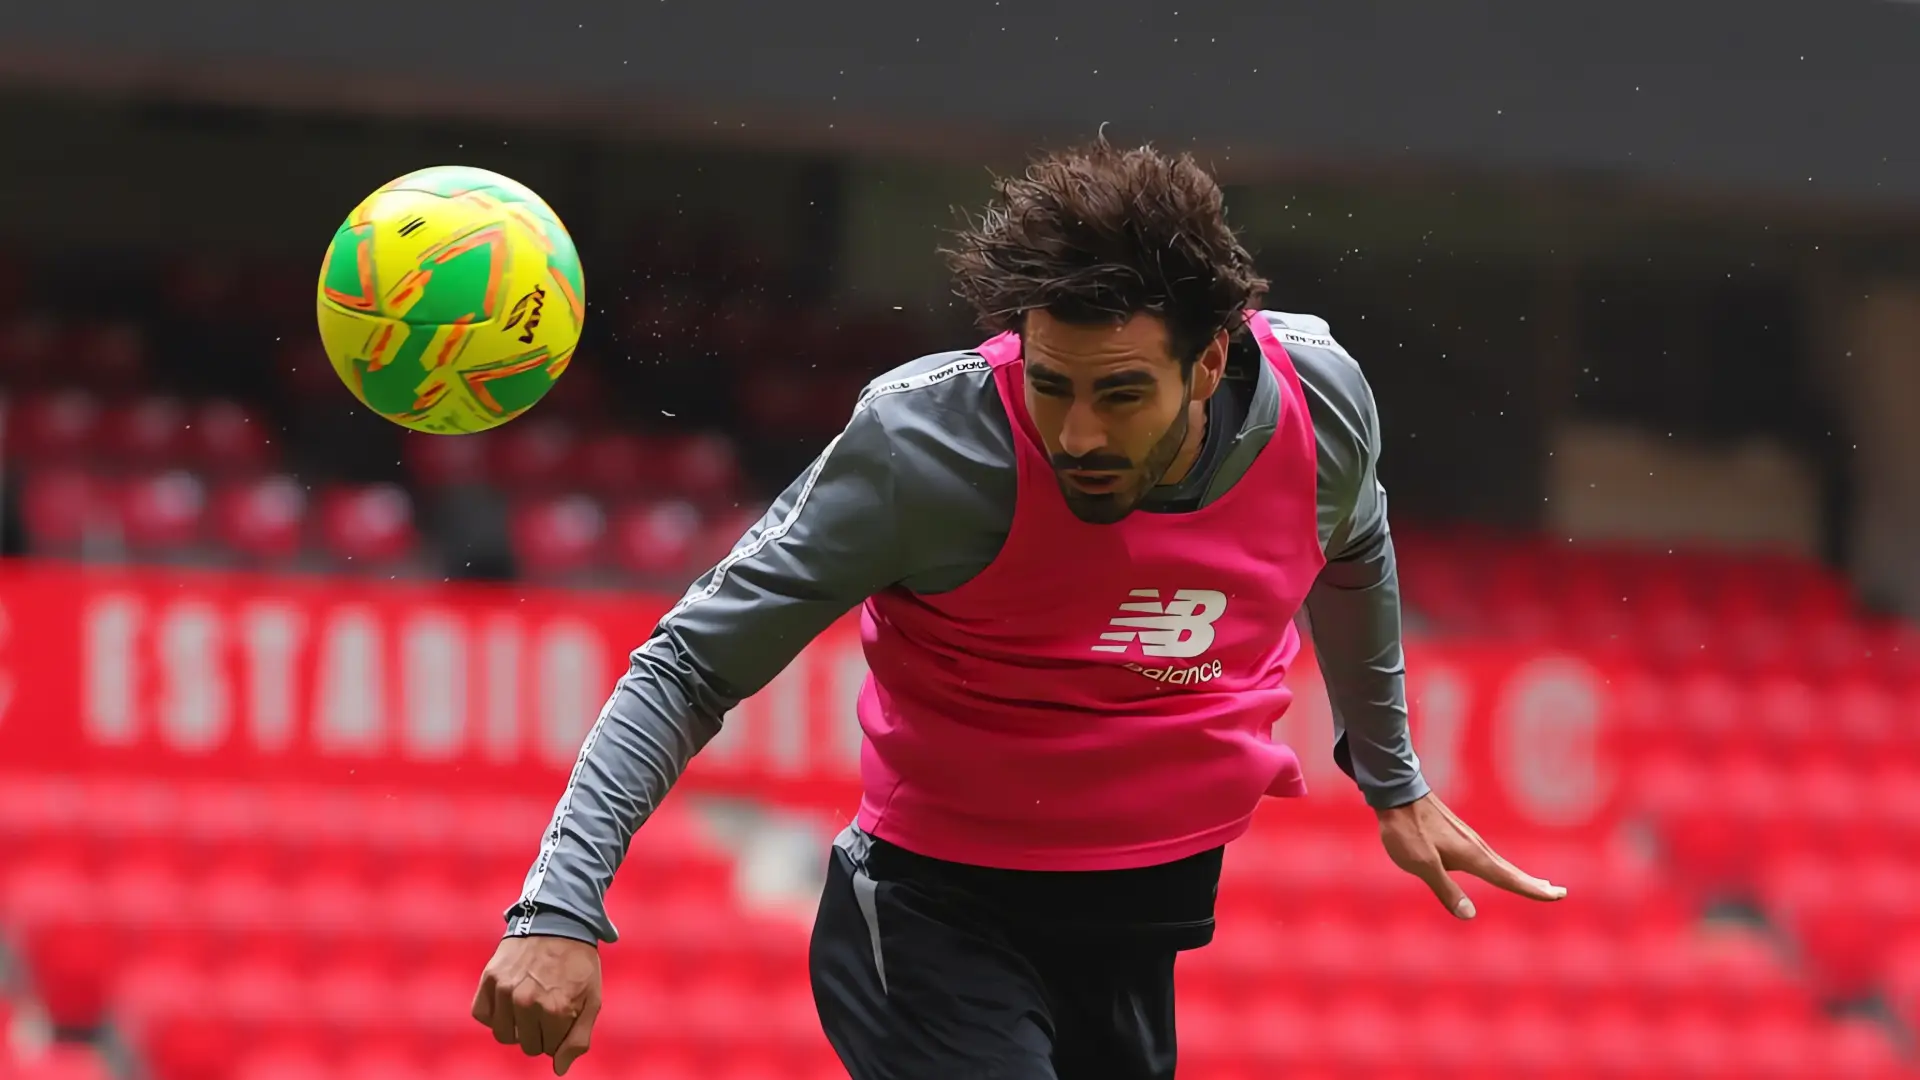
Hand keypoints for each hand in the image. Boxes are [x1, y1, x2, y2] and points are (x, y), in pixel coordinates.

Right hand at [471, 934, 602, 1074]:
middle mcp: (527, 1002)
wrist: (558, 921)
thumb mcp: (592, 999)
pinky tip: (508, 999)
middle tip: (547, 1006)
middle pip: (527, 1046)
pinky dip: (493, 1013)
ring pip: (503, 1035)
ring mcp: (505, 990)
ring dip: (516, 1026)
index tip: (564, 1011)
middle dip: (539, 1032)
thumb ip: (578, 1038)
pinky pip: (482, 1015)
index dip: (558, 1033)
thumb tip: (558, 1069)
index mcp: (556, 1010)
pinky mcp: (489, 978)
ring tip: (528, 1003)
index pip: (550, 1049)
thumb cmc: (578, 963)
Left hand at [1376, 792, 1566, 918]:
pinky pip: (1488, 856)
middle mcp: (1476, 846)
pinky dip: (1503, 866)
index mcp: (1472, 856)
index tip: (1557, 896)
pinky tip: (1498, 868)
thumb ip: (1446, 890)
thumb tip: (1469, 915)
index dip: (1532, 890)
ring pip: (1500, 862)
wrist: (1397, 793)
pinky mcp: (1458, 834)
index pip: (1508, 879)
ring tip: (1538, 884)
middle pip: (1510, 871)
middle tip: (1559, 893)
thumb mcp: (1422, 865)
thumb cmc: (1407, 831)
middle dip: (1534, 884)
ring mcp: (1468, 839)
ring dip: (1521, 875)